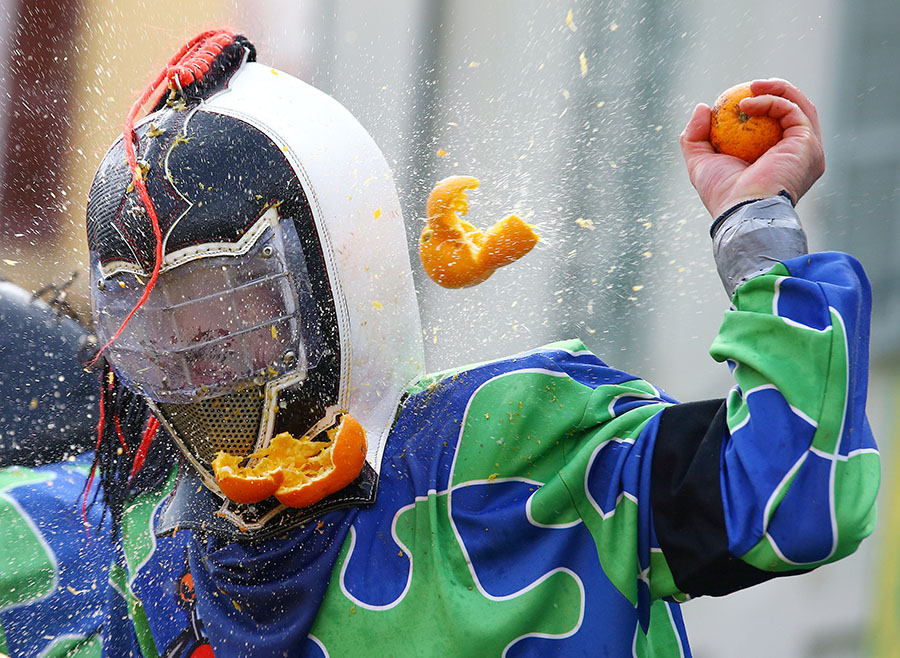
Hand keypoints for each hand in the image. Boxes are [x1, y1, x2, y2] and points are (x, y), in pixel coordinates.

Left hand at [680, 79, 825, 218]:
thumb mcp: (701, 162)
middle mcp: (801, 156)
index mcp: (782, 161)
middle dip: (776, 91)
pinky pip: (791, 110)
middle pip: (795, 111)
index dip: (764, 105)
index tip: (740, 98)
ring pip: (800, 105)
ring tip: (750, 87)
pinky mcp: (808, 143)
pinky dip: (770, 101)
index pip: (779, 125)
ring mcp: (808, 150)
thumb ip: (696, 136)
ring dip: (777, 88)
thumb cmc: (722, 194)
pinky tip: (745, 104)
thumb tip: (702, 107)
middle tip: (750, 86)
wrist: (740, 211)